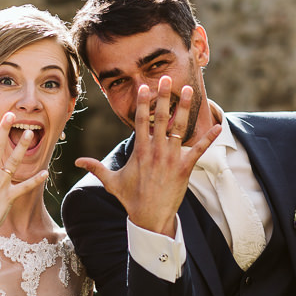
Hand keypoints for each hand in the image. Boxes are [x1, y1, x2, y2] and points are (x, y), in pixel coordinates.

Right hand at [74, 75, 220, 236]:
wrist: (149, 217)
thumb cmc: (131, 199)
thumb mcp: (111, 181)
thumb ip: (96, 168)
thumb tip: (77, 162)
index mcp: (140, 150)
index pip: (140, 121)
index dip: (143, 103)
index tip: (145, 87)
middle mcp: (155, 150)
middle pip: (161, 118)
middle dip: (164, 96)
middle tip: (167, 78)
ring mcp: (171, 158)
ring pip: (180, 128)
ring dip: (185, 108)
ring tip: (190, 91)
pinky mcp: (184, 168)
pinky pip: (199, 150)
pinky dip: (209, 138)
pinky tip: (218, 125)